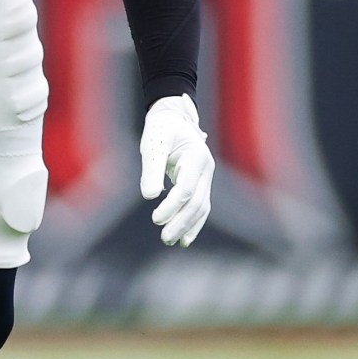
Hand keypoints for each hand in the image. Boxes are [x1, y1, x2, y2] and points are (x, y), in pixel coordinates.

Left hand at [138, 94, 212, 246]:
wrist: (173, 118)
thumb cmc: (161, 129)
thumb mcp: (153, 144)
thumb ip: (152, 169)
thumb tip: (150, 196)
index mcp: (196, 156)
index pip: (187, 188)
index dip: (172, 205)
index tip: (156, 218)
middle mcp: (207, 168)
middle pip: (197, 202)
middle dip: (181, 221)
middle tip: (164, 237)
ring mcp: (207, 177)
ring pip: (201, 207)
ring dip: (187, 226)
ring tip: (171, 240)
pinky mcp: (202, 183)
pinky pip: (201, 206)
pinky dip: (194, 223)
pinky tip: (184, 238)